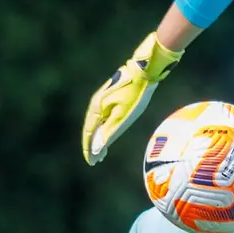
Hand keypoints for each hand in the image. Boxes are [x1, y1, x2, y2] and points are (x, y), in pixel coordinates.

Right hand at [81, 30, 183, 164]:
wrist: (144, 70)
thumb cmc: (136, 93)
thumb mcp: (124, 115)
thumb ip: (110, 132)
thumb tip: (97, 148)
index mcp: (96, 108)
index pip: (89, 133)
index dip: (89, 150)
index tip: (91, 163)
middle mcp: (96, 103)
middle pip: (91, 129)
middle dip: (93, 146)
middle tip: (97, 161)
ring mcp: (103, 99)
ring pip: (97, 123)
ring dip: (98, 138)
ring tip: (103, 152)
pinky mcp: (111, 96)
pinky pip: (103, 116)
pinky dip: (104, 127)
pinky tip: (109, 132)